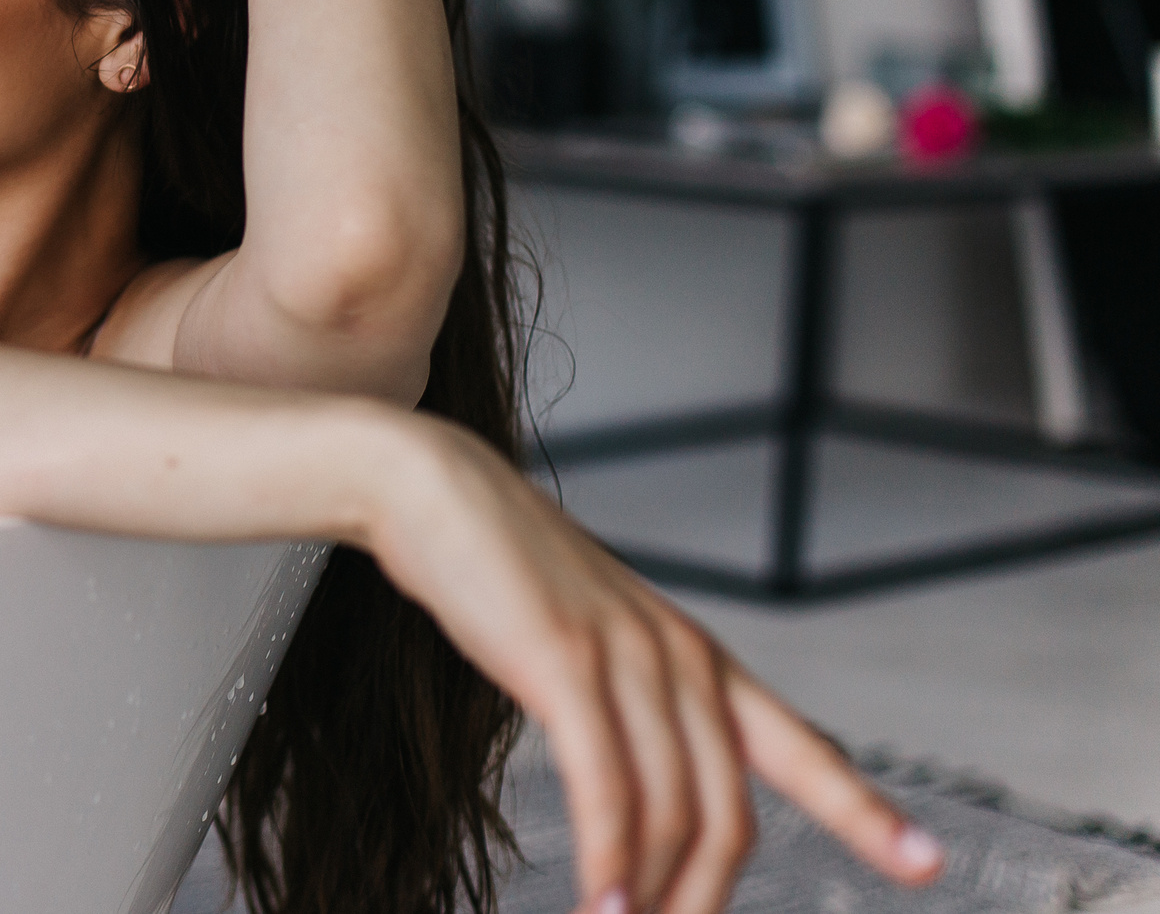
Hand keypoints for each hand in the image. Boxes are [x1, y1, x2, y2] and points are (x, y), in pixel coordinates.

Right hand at [367, 419, 945, 913]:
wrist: (433, 488)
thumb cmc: (500, 569)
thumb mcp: (589, 637)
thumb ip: (627, 700)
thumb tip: (636, 787)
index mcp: (697, 657)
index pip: (801, 748)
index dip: (866, 813)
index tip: (926, 866)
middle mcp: (680, 660)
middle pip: (724, 816)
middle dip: (699, 902)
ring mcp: (626, 658)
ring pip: (668, 814)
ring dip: (646, 898)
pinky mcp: (563, 663)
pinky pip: (606, 790)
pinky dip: (607, 862)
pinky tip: (597, 903)